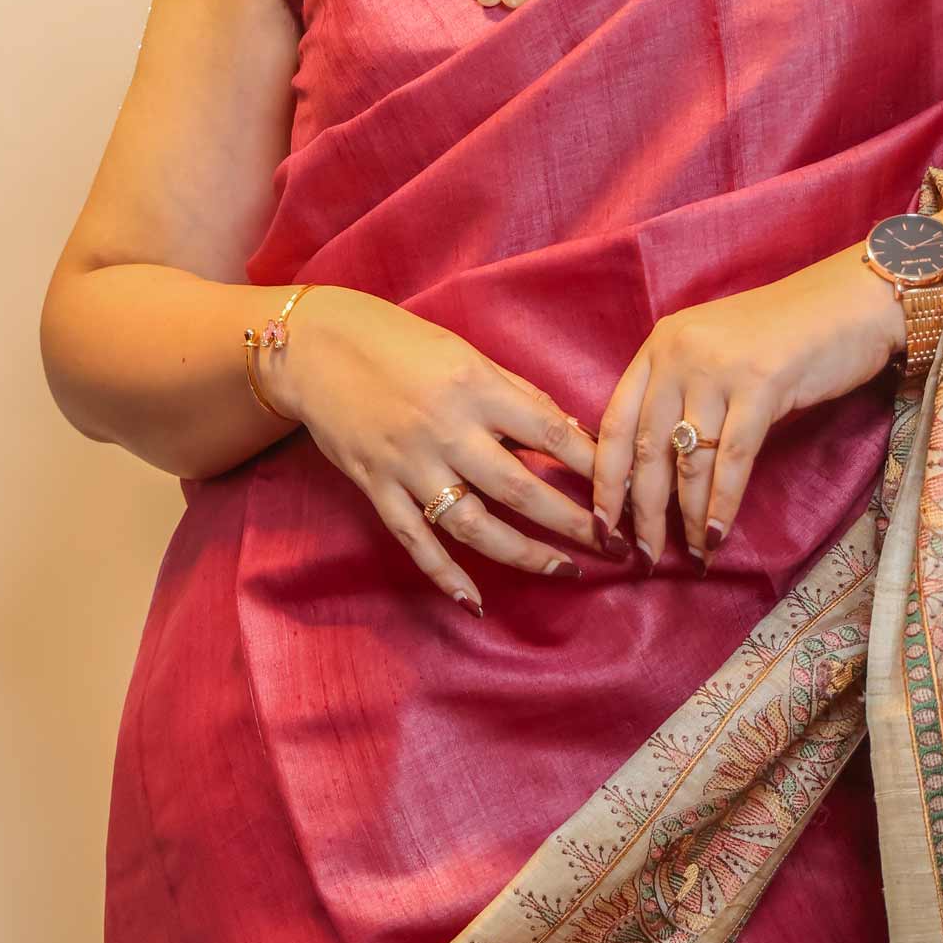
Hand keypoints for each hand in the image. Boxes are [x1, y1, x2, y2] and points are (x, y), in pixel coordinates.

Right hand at [271, 289, 602, 613]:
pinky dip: (444, 574)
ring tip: (563, 570)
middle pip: (519, 488)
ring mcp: (408, 463)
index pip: (547, 431)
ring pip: (472, 523)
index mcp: (474, 386)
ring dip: (523, 554)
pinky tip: (475, 599)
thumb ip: (516, 395)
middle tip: (612, 545)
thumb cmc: (400, 343)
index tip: (625, 487)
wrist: (316, 347)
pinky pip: (415, 540)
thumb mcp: (465, 354)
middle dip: (570, 522)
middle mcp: (444, 428)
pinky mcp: (376, 486)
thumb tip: (569, 432)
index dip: (591, 464)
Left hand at [592, 242, 905, 570]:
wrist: (852, 300)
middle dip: (642, 511)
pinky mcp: (760, 385)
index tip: (602, 524)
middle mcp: (678, 353)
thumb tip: (659, 469)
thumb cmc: (787, 333)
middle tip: (642, 556)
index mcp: (660, 345)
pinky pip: (732, 460)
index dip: (604, 480)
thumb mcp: (717, 353)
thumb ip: (683, 394)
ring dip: (686, 516)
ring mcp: (718, 369)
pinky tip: (717, 534)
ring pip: (689, 460)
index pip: (614, 421)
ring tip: (691, 554)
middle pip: (645, 448)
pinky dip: (722, 504)